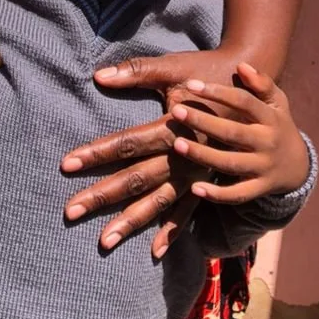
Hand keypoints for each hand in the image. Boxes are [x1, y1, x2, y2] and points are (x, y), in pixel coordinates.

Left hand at [60, 47, 244, 256]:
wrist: (252, 88)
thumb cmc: (209, 74)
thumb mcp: (175, 68)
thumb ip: (137, 72)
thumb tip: (99, 76)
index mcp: (173, 128)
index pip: (127, 144)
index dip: (96, 153)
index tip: (66, 165)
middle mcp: (184, 156)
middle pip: (136, 179)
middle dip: (102, 196)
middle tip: (70, 211)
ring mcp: (196, 173)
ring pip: (157, 202)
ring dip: (130, 222)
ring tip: (104, 241)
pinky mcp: (205, 179)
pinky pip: (187, 210)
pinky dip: (172, 230)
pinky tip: (155, 250)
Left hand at [170, 62, 309, 202]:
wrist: (299, 167)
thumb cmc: (278, 126)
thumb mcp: (277, 103)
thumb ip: (262, 83)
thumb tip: (242, 65)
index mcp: (271, 118)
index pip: (243, 101)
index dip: (218, 92)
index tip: (191, 84)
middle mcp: (267, 142)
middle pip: (233, 132)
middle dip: (203, 122)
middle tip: (176, 111)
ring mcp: (263, 167)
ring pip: (230, 163)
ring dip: (203, 155)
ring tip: (177, 144)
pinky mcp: (259, 189)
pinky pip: (237, 194)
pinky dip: (217, 194)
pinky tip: (195, 188)